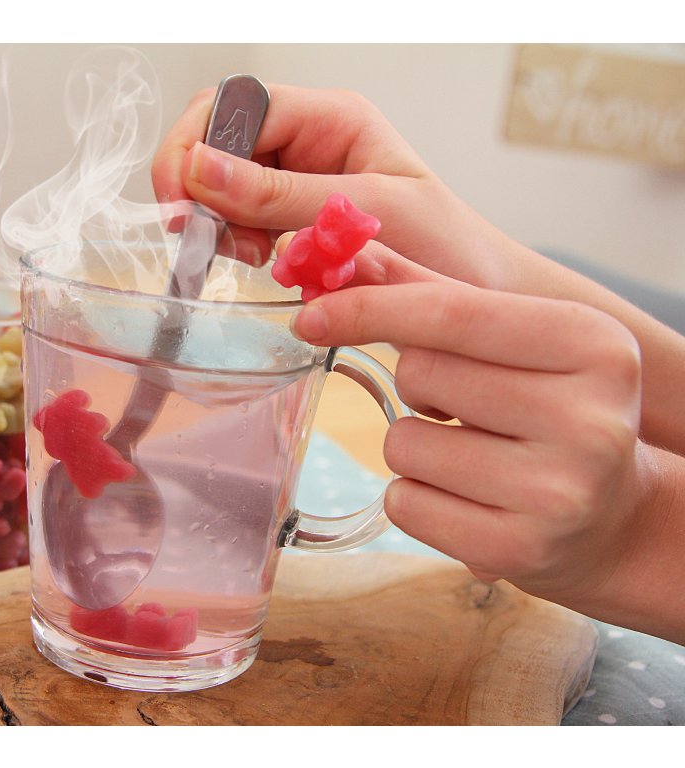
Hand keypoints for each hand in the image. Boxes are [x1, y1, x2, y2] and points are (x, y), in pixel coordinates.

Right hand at [152, 84, 513, 287]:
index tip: (182, 203)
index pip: (236, 106)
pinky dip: (234, 237)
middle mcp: (307, 136)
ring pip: (220, 179)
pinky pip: (238, 214)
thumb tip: (200, 168)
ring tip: (251, 255)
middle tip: (200, 235)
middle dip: (199, 184)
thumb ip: (278, 194)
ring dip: (217, 217)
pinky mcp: (290, 212)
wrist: (475, 294)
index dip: (196, 147)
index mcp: (330, 116)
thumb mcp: (362, 214)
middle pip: (217, 136)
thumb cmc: (444, 246)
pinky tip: (261, 259)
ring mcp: (296, 174)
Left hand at [289, 253, 684, 637]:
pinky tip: (466, 498)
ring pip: (402, 444)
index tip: (311, 315)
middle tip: (462, 405)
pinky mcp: (518, 550)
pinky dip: (414, 497)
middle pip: (420, 374)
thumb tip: (351, 255)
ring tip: (473, 456)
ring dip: (412, 445)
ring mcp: (558, 492)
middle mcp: (589, 419)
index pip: (452, 312)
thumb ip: (432, 292)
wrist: (612, 516)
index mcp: (594, 346)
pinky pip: (403, 504)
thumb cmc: (552, 411)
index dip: (369, 308)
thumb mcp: (517, 341)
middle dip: (416, 386)